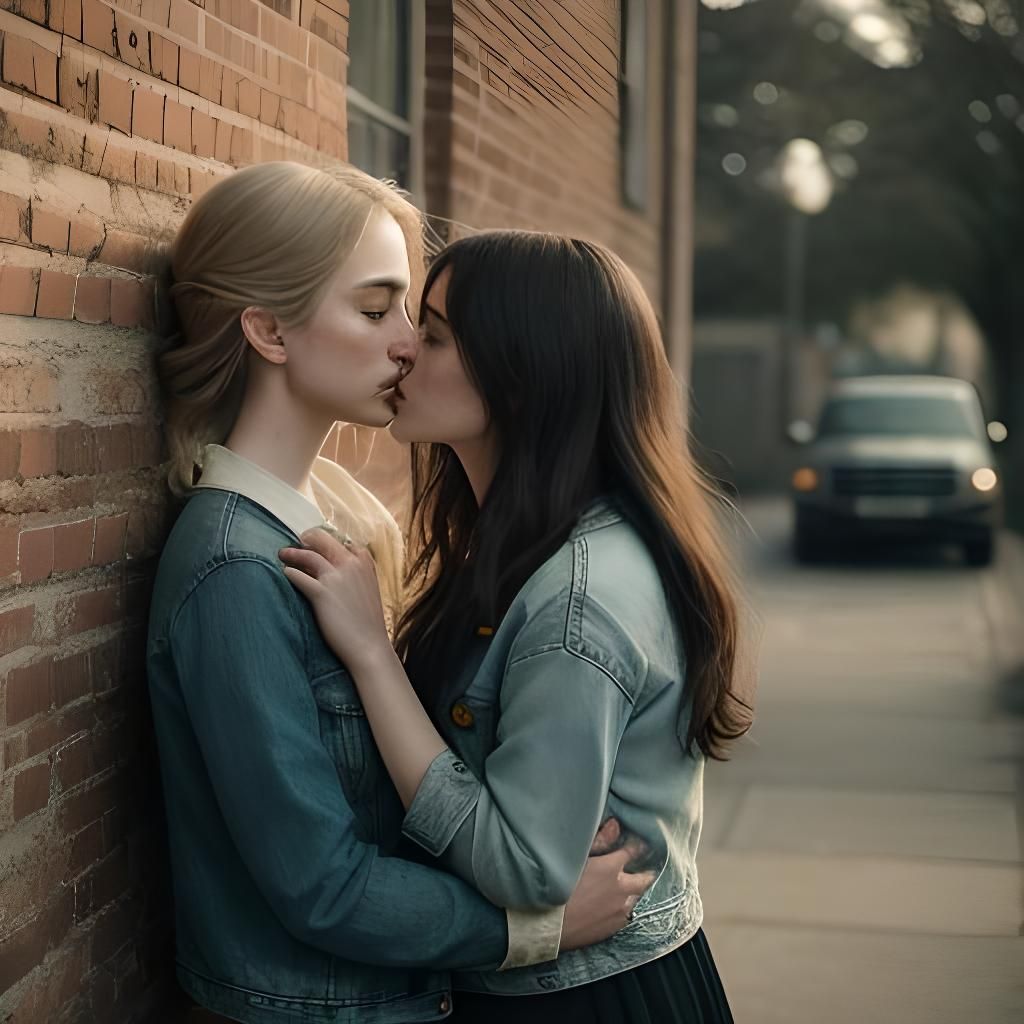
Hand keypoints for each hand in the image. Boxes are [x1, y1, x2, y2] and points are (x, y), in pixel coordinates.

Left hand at [279, 528, 392, 673]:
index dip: (325, 541)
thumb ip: (355, 573)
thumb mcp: (368, 588)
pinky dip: (289, 573)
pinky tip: (285, 574)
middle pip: (321, 539)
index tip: (314, 543)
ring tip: (282, 554)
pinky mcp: (322, 593)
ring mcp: (336, 577)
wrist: (369, 646)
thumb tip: (334, 566)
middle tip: (296, 543)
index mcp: (364, 561)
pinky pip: (298, 576)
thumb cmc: (368, 621)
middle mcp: (351, 564)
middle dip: (306, 539)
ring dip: (292, 553)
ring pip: (308, 555)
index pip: (340, 540)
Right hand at [560, 818, 655, 950]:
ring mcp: (619, 911)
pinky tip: (613, 906)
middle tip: (644, 869)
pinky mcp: (613, 929)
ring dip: (632, 892)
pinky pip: (625, 916)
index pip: (633, 851)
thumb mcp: (576, 857)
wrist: (549, 925)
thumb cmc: (558, 885)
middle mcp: (621, 889)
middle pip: (643, 879)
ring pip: (635, 899)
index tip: (639, 844)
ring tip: (626, 889)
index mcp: (612, 868)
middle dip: (645, 873)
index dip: (637, 846)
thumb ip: (599, 840)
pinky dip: (623, 908)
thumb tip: (615, 825)